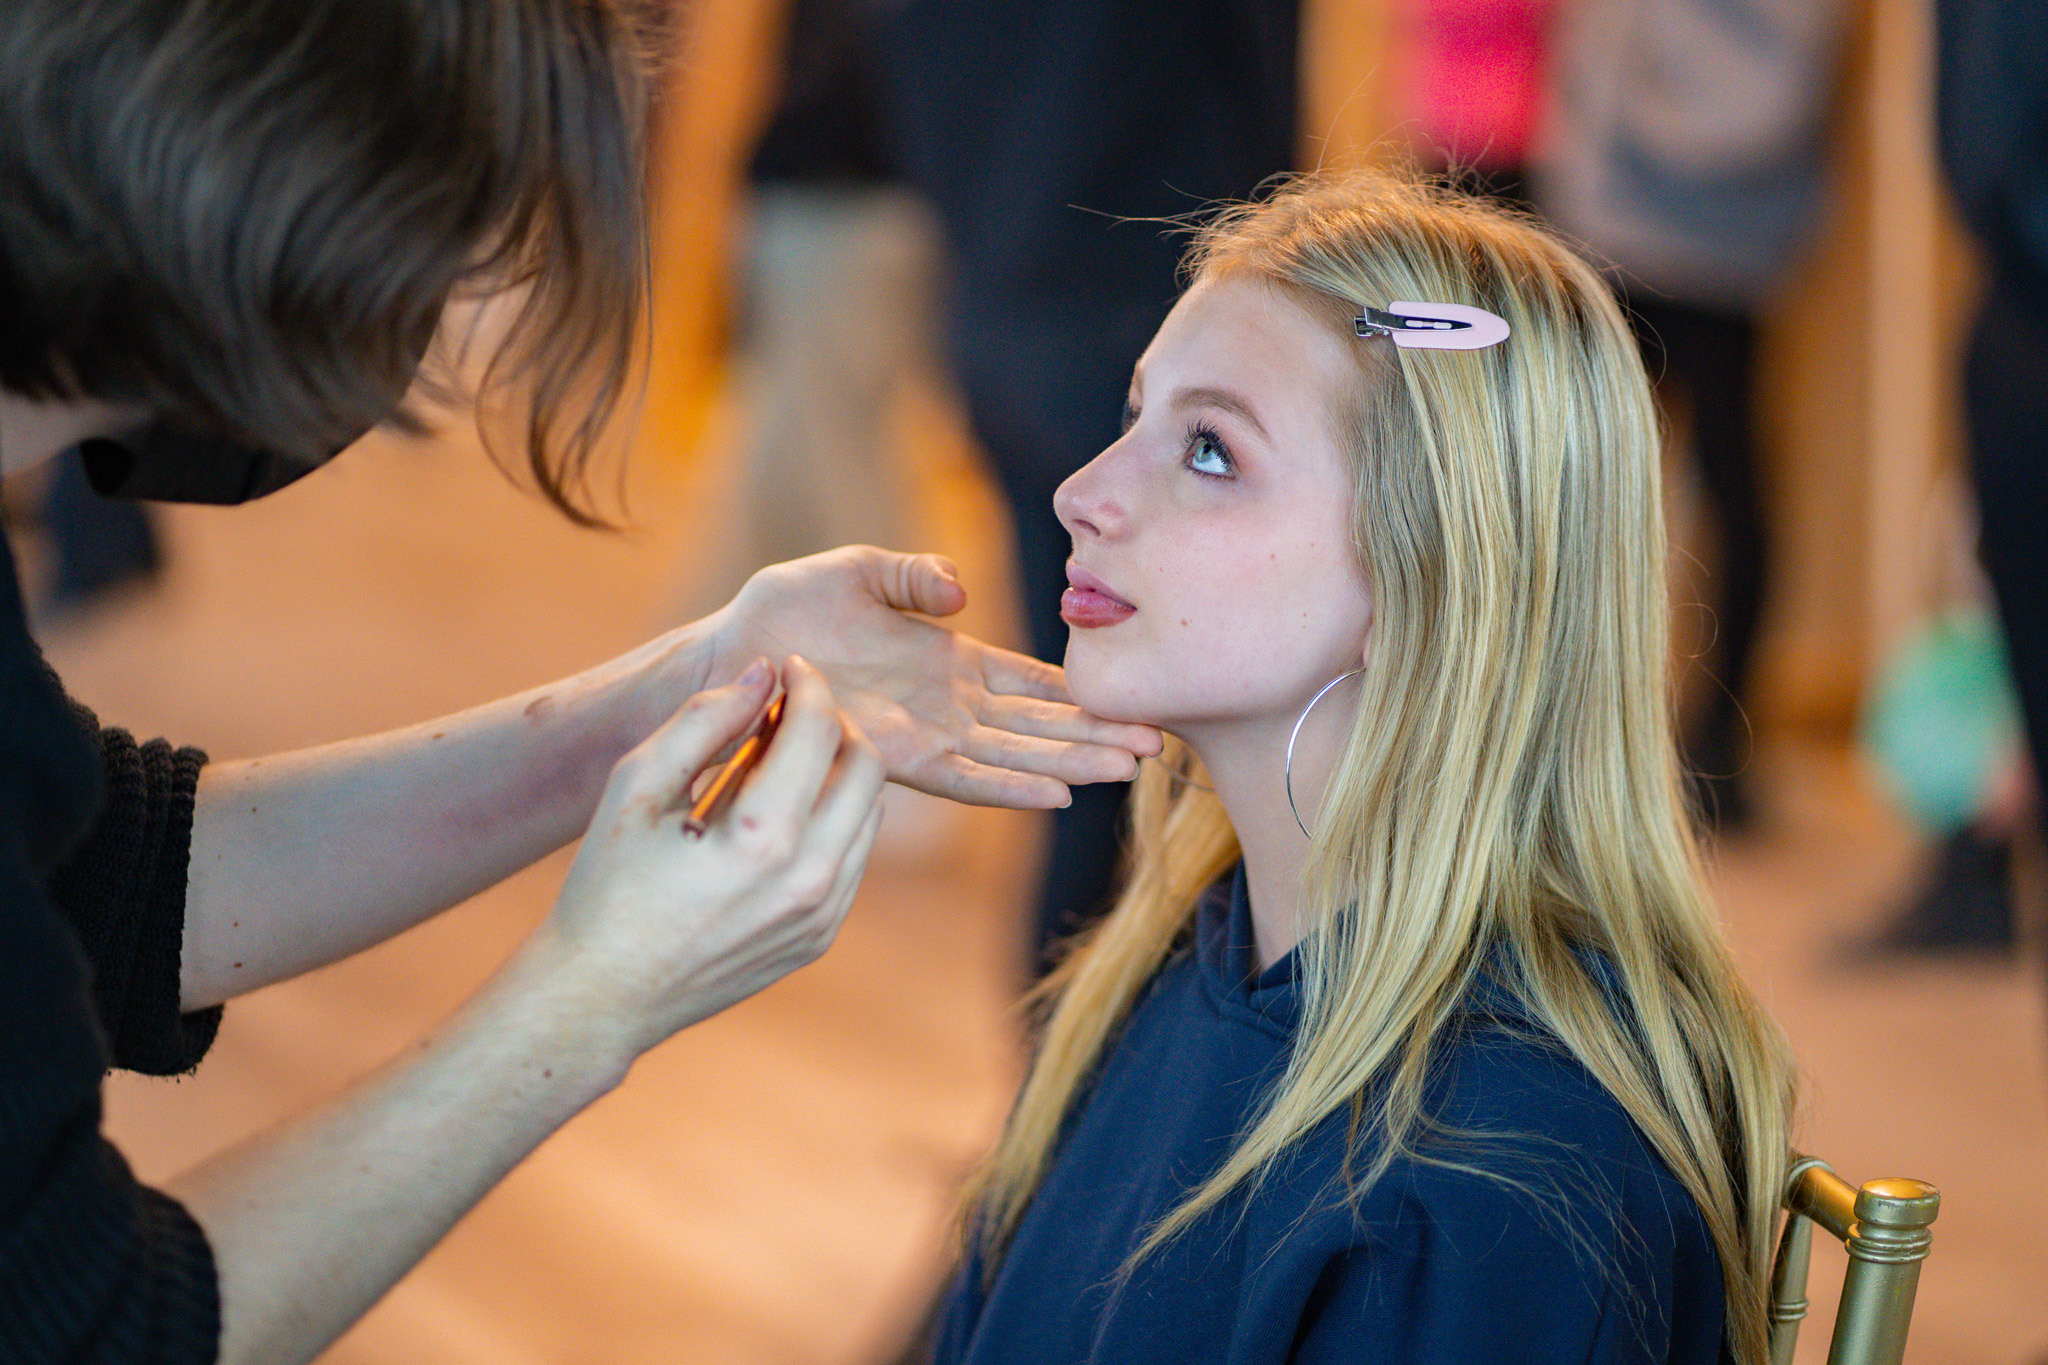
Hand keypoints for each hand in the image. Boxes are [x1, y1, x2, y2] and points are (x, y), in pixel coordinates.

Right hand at [538, 655, 884, 1061]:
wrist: (604, 993)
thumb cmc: (609, 883)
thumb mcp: (637, 785)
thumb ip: (703, 719)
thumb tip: (763, 674)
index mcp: (761, 835)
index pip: (819, 729)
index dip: (809, 685)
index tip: (790, 668)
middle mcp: (807, 877)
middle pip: (866, 766)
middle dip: (836, 722)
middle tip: (794, 710)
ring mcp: (821, 912)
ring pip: (869, 811)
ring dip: (838, 771)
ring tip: (782, 760)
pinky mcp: (820, 935)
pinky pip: (852, 856)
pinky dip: (832, 819)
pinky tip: (781, 813)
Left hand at [707, 546, 1161, 808]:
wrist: (732, 653)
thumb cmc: (787, 610)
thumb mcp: (858, 571)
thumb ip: (913, 575)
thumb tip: (961, 589)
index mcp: (946, 661)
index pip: (1029, 680)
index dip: (1079, 690)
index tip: (1133, 695)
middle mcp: (945, 706)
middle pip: (1038, 724)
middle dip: (1095, 733)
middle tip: (1157, 743)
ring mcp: (925, 735)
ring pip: (1014, 755)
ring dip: (1070, 763)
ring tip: (1128, 769)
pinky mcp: (896, 756)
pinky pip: (963, 776)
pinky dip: (1010, 785)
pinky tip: (1057, 793)